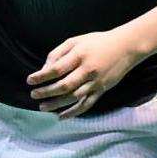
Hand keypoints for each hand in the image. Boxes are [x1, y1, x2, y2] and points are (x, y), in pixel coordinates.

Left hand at [26, 30, 142, 118]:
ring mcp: (96, 82)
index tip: (30, 80)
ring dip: (56, 104)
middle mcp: (88, 70)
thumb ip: (58, 53)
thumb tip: (45, 69)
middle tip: (34, 95)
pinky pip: (86, 105)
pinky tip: (61, 116)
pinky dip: (73, 112)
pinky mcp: (102, 90)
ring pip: (74, 98)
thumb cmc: (98, 42)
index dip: (42, 76)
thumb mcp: (76, 40)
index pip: (57, 69)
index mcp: (80, 55)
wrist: (126, 47)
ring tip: (42, 107)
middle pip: (64, 86)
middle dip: (46, 92)